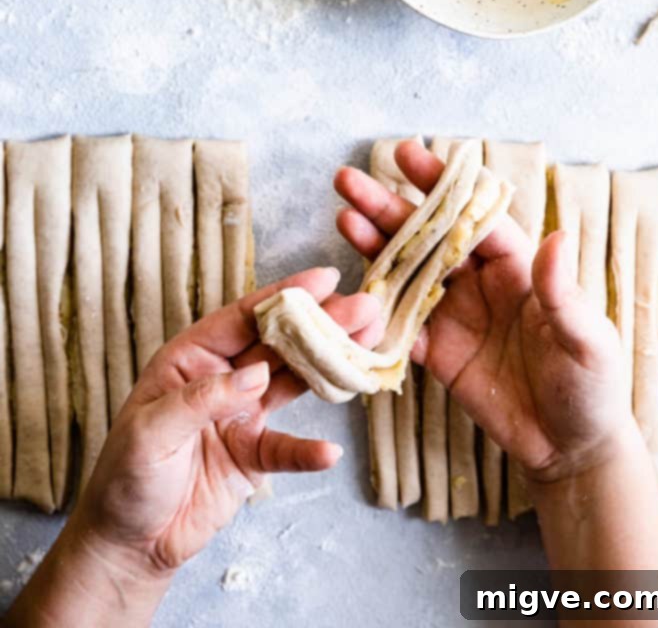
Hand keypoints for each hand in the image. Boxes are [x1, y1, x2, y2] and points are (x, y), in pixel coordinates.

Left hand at [76, 267, 380, 572]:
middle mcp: (223, 379)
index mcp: (191, 358)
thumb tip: (256, 373)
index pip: (244, 317)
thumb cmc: (125, 477)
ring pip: (293, 382)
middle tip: (366, 307)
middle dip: (323, 324)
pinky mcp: (254, 455)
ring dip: (330, 367)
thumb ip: (203, 398)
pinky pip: (288, 448)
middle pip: (280, 344)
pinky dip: (309, 450)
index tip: (326, 279)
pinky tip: (330, 451)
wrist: (129, 542)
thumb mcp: (150, 431)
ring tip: (369, 346)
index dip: (285, 296)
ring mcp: (242, 415)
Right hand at [335, 140, 630, 483]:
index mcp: (516, 267)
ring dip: (374, 247)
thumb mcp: (588, 339)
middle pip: (427, 237)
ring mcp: (454, 316)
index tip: (408, 156)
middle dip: (389, 209)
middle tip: (349, 181)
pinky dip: (374, 314)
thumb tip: (556, 237)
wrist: (571, 448)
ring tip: (342, 219)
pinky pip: (399, 327)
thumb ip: (563, 292)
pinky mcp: (438, 354)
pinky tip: (346, 295)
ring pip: (406, 274)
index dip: (440, 186)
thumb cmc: (592, 386)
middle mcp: (479, 282)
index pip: (472, 216)